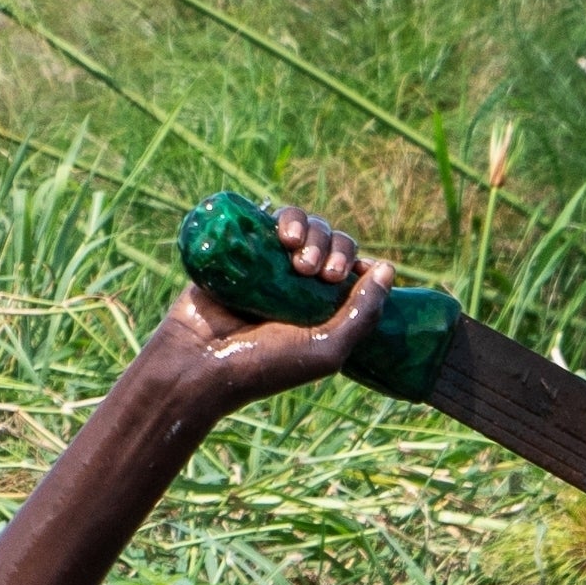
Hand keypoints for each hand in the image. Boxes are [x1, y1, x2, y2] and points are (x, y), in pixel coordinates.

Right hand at [138, 204, 392, 418]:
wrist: (198, 364)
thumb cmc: (263, 366)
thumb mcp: (328, 348)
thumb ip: (364, 311)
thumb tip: (387, 267)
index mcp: (321, 307)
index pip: (350, 266)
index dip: (352, 260)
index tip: (339, 275)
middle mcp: (296, 284)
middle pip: (328, 241)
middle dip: (329, 247)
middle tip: (313, 271)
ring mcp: (266, 267)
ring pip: (299, 226)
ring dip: (307, 229)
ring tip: (292, 247)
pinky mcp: (237, 254)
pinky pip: (263, 220)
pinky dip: (278, 218)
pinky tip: (278, 234)